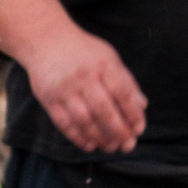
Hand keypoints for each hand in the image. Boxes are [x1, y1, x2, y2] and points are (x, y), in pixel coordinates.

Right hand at [24, 23, 146, 152]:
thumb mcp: (109, 57)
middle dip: (118, 131)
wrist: (45, 39)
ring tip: (110, 147)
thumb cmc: (83, 51)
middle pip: (104, 110)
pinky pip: (64, 124)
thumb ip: (126, 81)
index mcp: (102, 64)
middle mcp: (83, 76)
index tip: (139, 129)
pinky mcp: (48, 99)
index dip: (132, 114)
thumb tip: (142, 107)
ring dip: (100, 138)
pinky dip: (78, 138)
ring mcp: (64, 89)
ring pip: (84, 120)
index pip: (122, 93)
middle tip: (128, 144)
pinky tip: (90, 144)